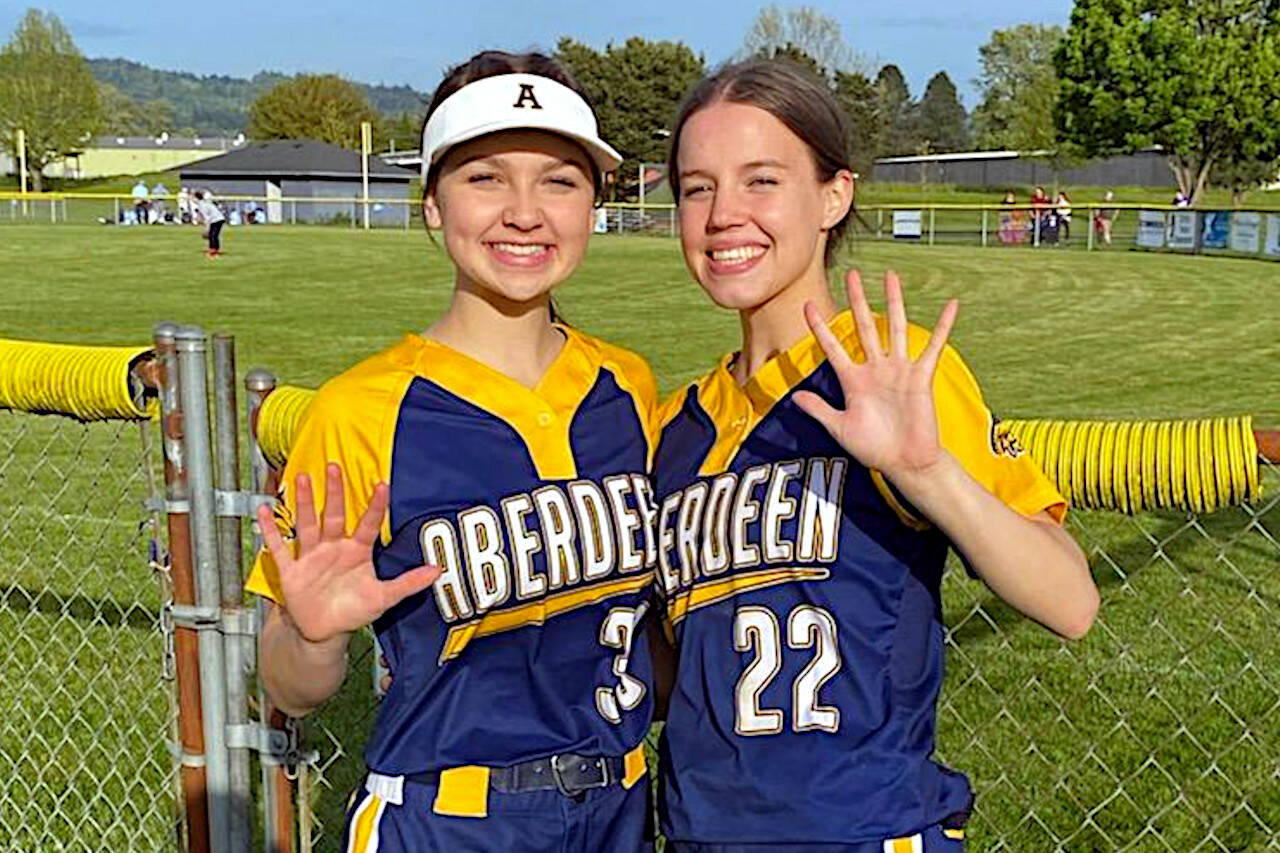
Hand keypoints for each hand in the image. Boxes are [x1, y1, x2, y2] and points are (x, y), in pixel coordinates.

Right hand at [257, 463, 440, 645]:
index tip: (382, 484)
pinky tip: (264, 510)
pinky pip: (279, 547)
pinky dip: (271, 530)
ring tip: (304, 477)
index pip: (368, 524)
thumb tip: (438, 571)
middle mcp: (334, 548)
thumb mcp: (383, 598)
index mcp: (357, 551)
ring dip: (305, 502)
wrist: (323, 632)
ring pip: (308, 524)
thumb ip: (408, 584)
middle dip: (335, 491)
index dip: (376, 506)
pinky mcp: (291, 570)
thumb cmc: (353, 610)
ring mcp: (311, 556)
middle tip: (334, 465)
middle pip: (335, 515)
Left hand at [793, 269, 958, 482]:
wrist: (904, 462)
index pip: (832, 346)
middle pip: (864, 326)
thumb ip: (819, 409)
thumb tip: (795, 396)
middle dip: (858, 300)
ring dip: (894, 302)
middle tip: (852, 273)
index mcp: (853, 380)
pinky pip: (934, 346)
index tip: (807, 305)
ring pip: (894, 328)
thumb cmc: (873, 448)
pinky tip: (952, 305)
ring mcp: (899, 370)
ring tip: (890, 276)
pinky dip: (943, 326)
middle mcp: (875, 369)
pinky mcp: (921, 376)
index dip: (820, 327)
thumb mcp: (840, 428)